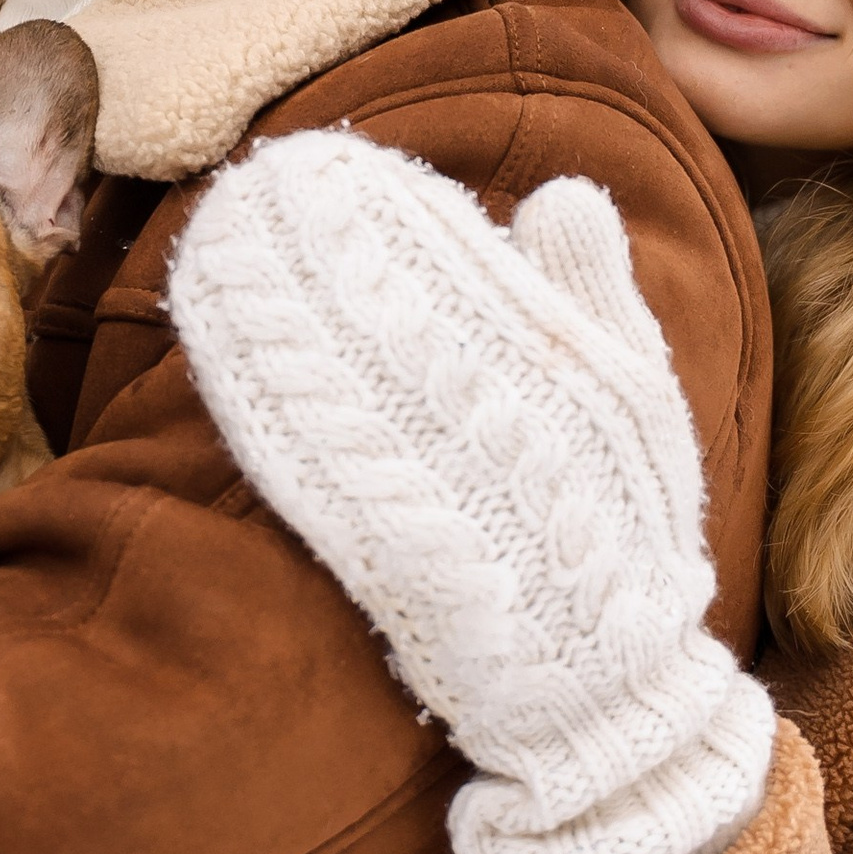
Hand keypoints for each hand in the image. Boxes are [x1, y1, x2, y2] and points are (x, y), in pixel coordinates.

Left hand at [168, 130, 774, 853]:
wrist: (605, 690)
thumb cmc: (623, 536)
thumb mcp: (637, 405)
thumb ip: (594, 296)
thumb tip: (563, 190)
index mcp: (563, 380)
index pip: (460, 272)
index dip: (387, 216)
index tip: (325, 162)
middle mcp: (501, 430)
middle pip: (391, 319)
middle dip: (316, 249)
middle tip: (253, 182)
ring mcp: (444, 500)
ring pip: (345, 387)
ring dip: (275, 316)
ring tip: (215, 246)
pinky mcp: (393, 567)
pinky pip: (318, 476)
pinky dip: (269, 415)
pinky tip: (217, 366)